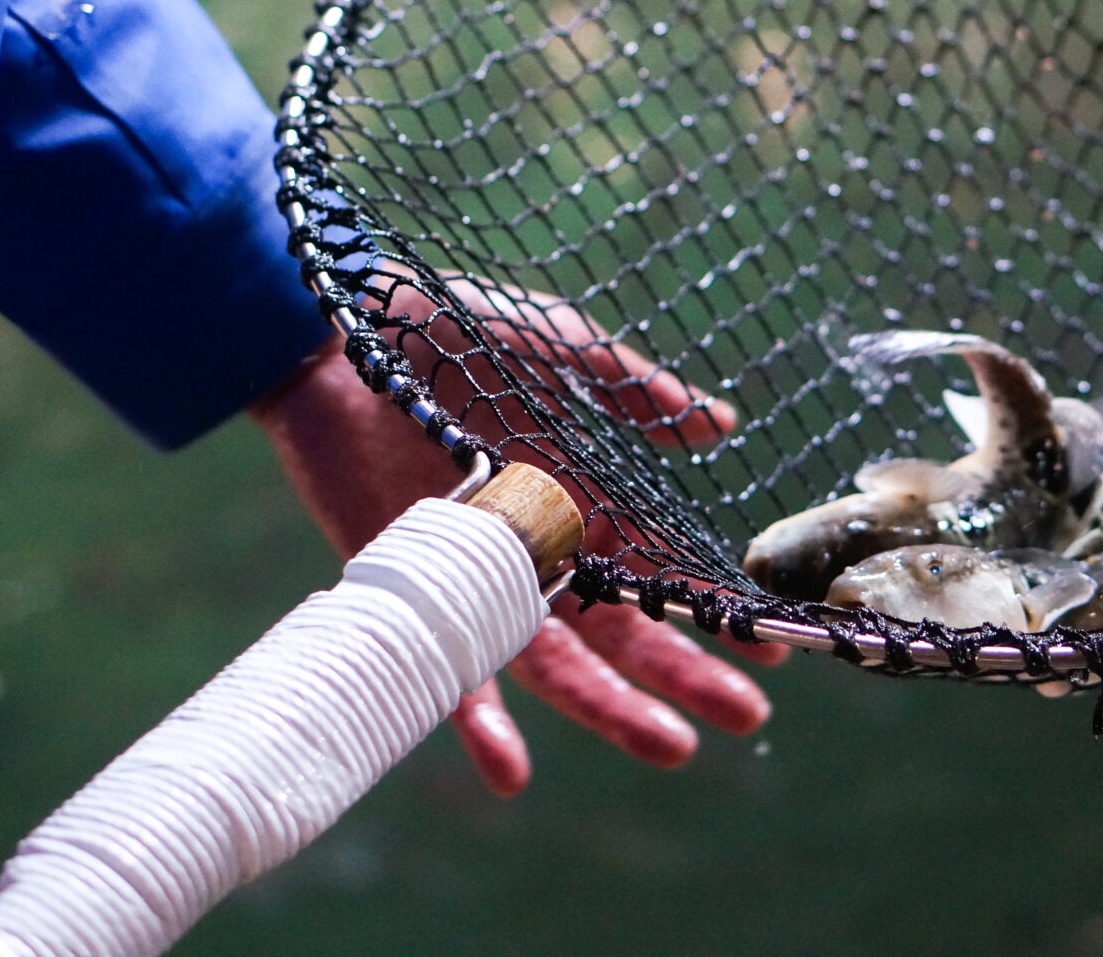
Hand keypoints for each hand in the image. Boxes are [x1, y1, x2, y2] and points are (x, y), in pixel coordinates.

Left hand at [248, 279, 787, 794]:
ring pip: (557, 666)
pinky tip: (510, 774)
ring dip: (612, 713)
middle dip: (687, 675)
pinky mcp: (418, 592)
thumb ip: (631, 387)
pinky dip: (480, 725)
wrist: (331, 336)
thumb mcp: (555, 346)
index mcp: (580, 500)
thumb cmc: (446, 329)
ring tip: (673, 749)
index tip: (772, 645)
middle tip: (749, 716)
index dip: (714, 607)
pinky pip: (452, 671)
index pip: (660, 570)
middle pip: (624, 633)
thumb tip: (721, 421)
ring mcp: (481, 580)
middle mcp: (540, 551)